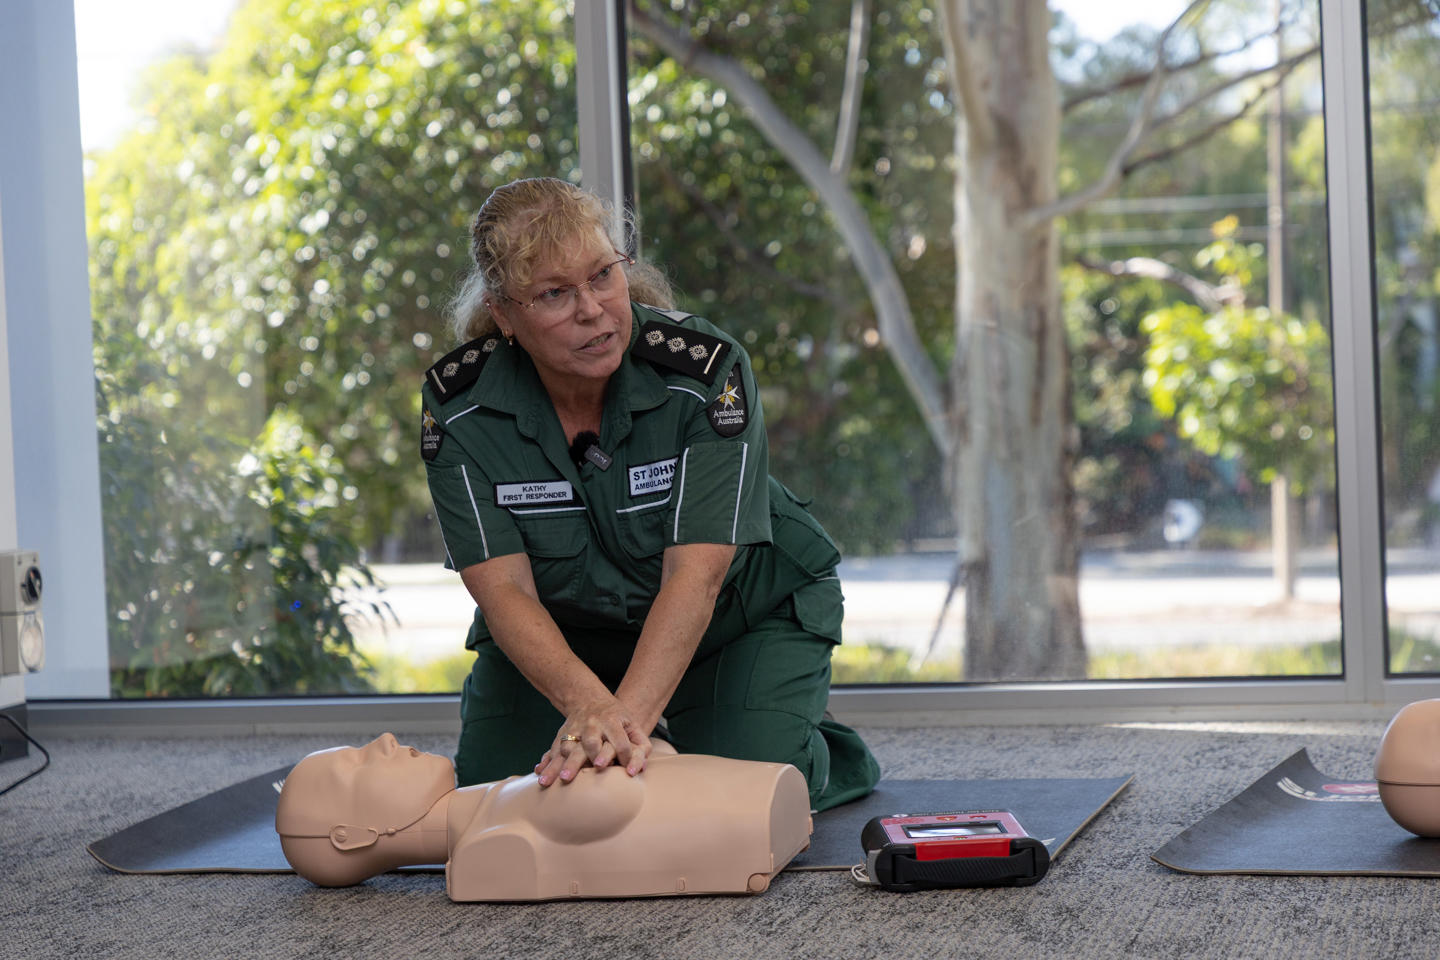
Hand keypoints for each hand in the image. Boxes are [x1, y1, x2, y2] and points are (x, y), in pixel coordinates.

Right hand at [534, 694, 652, 785]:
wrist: (589, 699)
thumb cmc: (616, 718)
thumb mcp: (632, 725)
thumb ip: (641, 745)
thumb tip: (640, 769)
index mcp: (612, 721)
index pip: (619, 741)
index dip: (623, 756)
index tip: (626, 772)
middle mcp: (592, 725)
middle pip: (589, 743)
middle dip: (583, 759)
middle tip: (573, 777)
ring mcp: (575, 729)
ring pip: (567, 747)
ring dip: (559, 765)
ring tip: (552, 781)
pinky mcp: (562, 735)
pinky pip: (553, 749)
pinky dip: (546, 762)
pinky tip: (539, 773)